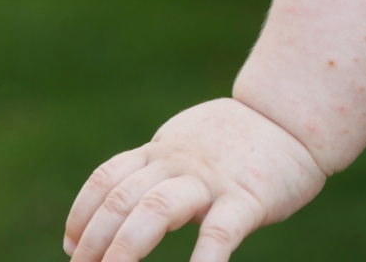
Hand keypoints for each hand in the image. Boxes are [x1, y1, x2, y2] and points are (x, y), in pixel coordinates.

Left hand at [64, 98, 326, 261]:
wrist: (294, 118)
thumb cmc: (240, 140)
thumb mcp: (188, 146)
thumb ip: (158, 170)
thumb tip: (123, 205)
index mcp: (162, 152)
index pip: (106, 179)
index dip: (81, 214)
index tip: (71, 245)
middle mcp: (178, 163)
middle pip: (120, 199)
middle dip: (94, 240)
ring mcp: (212, 180)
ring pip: (155, 211)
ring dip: (125, 248)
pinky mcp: (248, 198)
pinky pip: (219, 231)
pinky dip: (202, 260)